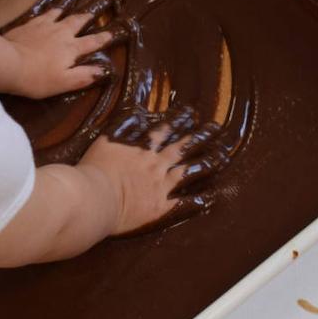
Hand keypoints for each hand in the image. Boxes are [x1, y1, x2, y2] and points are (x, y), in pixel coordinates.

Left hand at [2, 8, 113, 98]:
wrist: (8, 62)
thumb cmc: (37, 77)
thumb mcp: (64, 82)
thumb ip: (83, 75)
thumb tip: (102, 70)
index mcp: (71, 48)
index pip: (91, 42)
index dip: (103, 38)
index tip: (110, 33)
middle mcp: (61, 33)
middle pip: (77, 22)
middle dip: (86, 18)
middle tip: (91, 14)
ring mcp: (44, 25)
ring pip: (60, 15)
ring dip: (67, 13)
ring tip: (69, 10)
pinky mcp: (29, 23)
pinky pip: (44, 14)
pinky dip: (50, 11)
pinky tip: (49, 11)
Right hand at [77, 122, 222, 235]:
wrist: (94, 197)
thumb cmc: (93, 169)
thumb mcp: (104, 140)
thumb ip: (122, 125)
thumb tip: (138, 110)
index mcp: (141, 149)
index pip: (164, 130)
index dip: (179, 120)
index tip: (192, 113)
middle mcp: (155, 165)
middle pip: (182, 147)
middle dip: (201, 136)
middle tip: (216, 128)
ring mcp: (161, 187)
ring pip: (190, 171)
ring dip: (208, 162)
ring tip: (223, 155)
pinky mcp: (161, 209)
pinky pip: (185, 204)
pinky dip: (199, 201)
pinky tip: (212, 197)